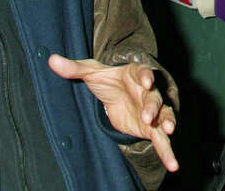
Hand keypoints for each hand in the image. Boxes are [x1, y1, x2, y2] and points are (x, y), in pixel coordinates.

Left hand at [48, 55, 177, 172]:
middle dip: (153, 106)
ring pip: (163, 115)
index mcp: (135, 74)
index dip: (146, 76)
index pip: (143, 72)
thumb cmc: (107, 81)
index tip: (146, 81)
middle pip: (154, 97)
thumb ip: (73, 68)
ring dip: (167, 122)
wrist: (115, 95)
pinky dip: (168, 152)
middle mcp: (148, 92)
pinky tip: (173, 164)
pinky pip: (161, 140)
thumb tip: (50, 60)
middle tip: (148, 115)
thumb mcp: (90, 73)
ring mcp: (152, 111)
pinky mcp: (150, 128)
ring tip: (169, 131)